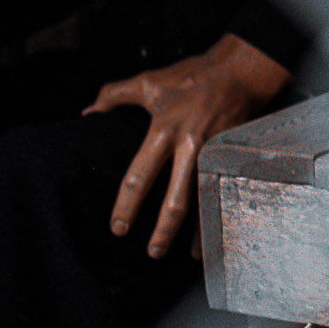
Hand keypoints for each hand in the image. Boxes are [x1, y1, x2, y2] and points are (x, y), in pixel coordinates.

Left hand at [87, 34, 290, 258]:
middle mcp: (191, 147)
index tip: (118, 228)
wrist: (241, 72)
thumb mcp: (148, 82)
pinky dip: (217, 214)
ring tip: (184, 255)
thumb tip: (87, 113)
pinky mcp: (232, 156)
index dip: (127, 206)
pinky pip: (222, 192)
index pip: (140, 176)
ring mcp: (215, 154)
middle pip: (176, 199)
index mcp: (164, 131)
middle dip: (163, 229)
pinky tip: (212, 234)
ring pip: (203, 201)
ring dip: (194, 231)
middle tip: (152, 252)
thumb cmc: (192, 76)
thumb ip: (114, 96)